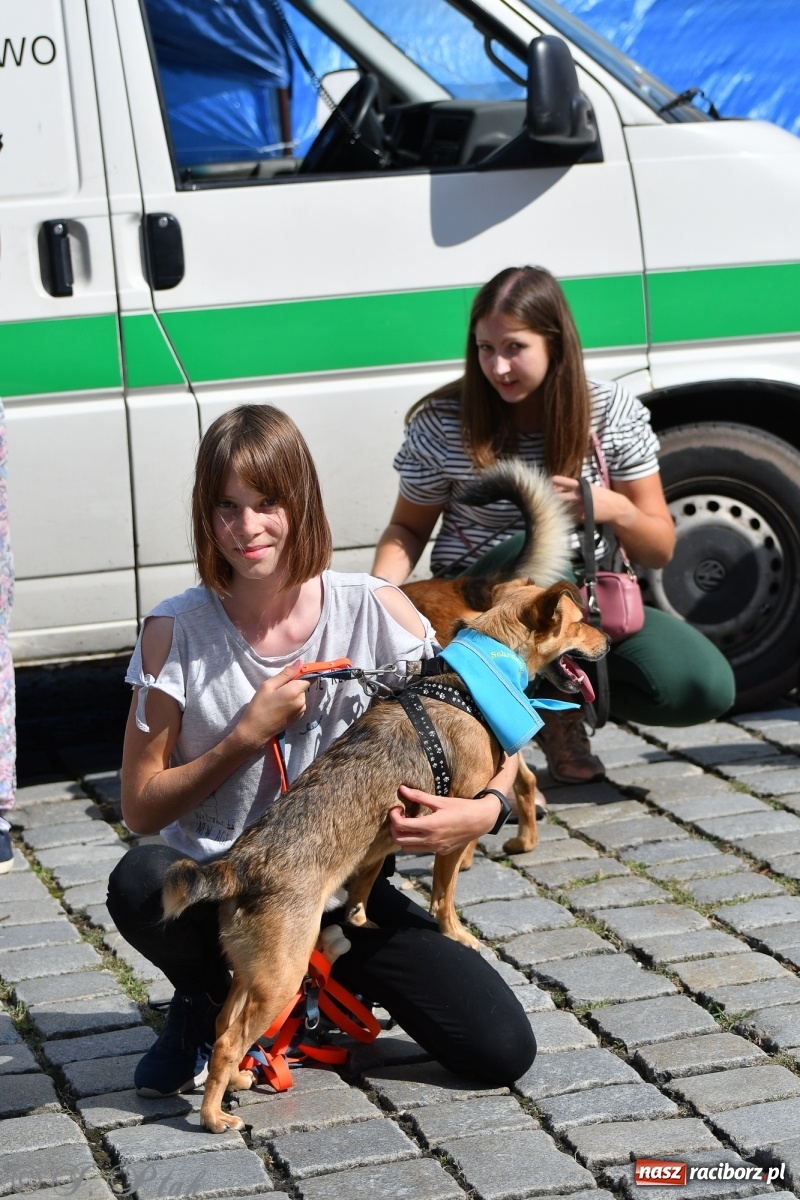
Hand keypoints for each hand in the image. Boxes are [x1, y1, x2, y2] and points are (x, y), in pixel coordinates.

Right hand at [236, 662, 309, 750]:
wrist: (255, 731)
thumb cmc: (259, 706)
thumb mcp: (268, 686)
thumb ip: (285, 674)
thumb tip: (299, 663)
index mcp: (295, 692)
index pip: (308, 677)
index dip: (302, 673)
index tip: (291, 674)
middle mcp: (302, 701)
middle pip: (303, 686)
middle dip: (293, 684)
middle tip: (276, 689)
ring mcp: (301, 711)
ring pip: (300, 695)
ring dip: (292, 694)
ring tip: (276, 699)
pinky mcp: (298, 717)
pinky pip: (298, 704)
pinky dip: (292, 702)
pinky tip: (279, 706)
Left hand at [389, 787, 503, 854]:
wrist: (481, 821)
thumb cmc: (462, 808)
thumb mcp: (440, 800)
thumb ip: (419, 796)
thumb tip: (402, 789)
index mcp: (429, 826)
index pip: (400, 826)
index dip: (393, 816)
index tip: (396, 808)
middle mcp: (431, 840)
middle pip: (399, 840)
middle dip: (394, 828)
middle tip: (400, 816)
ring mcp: (436, 848)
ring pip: (408, 848)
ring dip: (404, 836)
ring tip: (411, 822)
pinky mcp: (441, 851)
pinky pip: (421, 849)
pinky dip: (415, 840)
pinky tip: (423, 828)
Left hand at [552, 476, 627, 524]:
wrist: (615, 508)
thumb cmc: (600, 495)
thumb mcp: (588, 487)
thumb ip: (574, 487)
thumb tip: (556, 487)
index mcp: (581, 486)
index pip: (563, 482)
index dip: (554, 482)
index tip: (548, 482)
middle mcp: (579, 496)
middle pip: (558, 496)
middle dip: (551, 496)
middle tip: (546, 496)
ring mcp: (579, 507)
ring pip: (562, 507)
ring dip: (558, 506)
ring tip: (557, 505)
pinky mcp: (580, 517)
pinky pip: (569, 515)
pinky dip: (567, 513)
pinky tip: (569, 512)